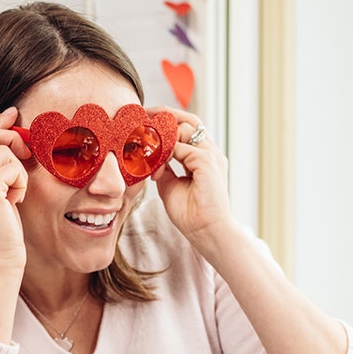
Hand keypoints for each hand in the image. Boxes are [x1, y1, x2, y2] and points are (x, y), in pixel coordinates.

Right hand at [0, 106, 31, 278]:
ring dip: (19, 172)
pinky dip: (21, 183)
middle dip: (11, 137)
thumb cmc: (2, 235)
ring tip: (14, 197)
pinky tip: (15, 202)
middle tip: (27, 153)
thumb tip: (3, 138)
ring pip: (4, 151)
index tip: (13, 113)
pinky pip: (13, 166)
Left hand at [150, 107, 232, 242]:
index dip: (165, 128)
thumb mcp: (170, 185)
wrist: (206, 232)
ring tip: (149, 160)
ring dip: (162, 141)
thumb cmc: (191, 215)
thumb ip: (163, 168)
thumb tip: (150, 157)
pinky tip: (157, 173)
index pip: (186, 129)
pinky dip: (164, 155)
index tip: (144, 135)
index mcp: (205, 158)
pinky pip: (180, 145)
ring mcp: (211, 155)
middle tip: (141, 132)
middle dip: (163, 121)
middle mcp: (210, 152)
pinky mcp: (207, 161)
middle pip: (187, 121)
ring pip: (183, 128)